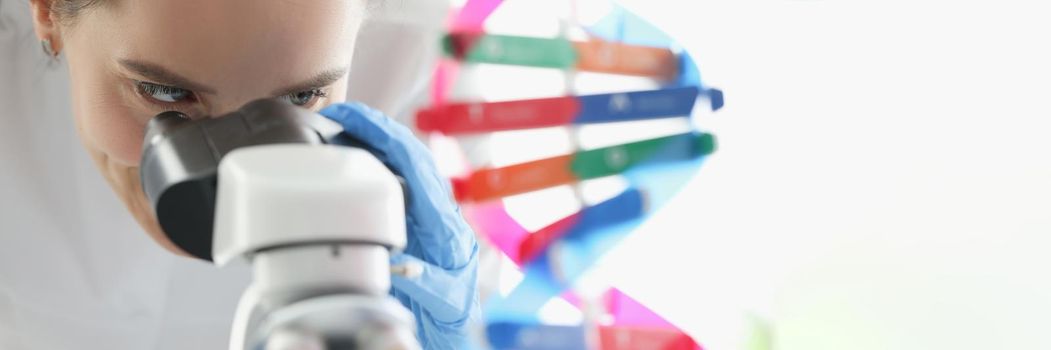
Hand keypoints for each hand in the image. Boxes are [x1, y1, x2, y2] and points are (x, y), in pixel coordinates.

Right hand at [320, 103, 478, 349]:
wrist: (456, 324)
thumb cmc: (452, 313)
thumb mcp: (443, 300)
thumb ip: (425, 281)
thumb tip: (401, 263)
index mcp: (447, 223)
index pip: (415, 164)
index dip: (383, 135)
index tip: (353, 118)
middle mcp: (441, 211)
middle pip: (411, 152)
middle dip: (376, 127)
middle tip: (339, 114)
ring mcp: (430, 211)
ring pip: (407, 162)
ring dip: (376, 141)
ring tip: (341, 129)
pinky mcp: (420, 218)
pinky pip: (400, 179)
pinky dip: (377, 162)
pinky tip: (354, 159)